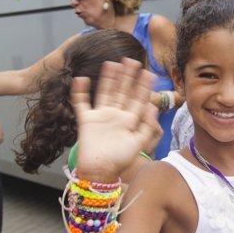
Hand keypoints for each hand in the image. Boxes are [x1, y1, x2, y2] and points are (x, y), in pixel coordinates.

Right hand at [71, 58, 158, 181]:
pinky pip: (82, 103)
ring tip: (112, 64)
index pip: (138, 99)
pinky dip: (80, 92)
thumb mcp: (138, 144)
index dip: (143, 86)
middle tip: (132, 60)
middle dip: (127, 77)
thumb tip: (153, 107)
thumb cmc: (119, 160)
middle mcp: (116, 115)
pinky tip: (81, 79)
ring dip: (108, 79)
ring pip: (105, 92)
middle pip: (122, 92)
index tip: (148, 72)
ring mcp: (101, 116)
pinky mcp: (86, 120)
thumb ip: (147, 126)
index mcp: (129, 120)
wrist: (99, 172)